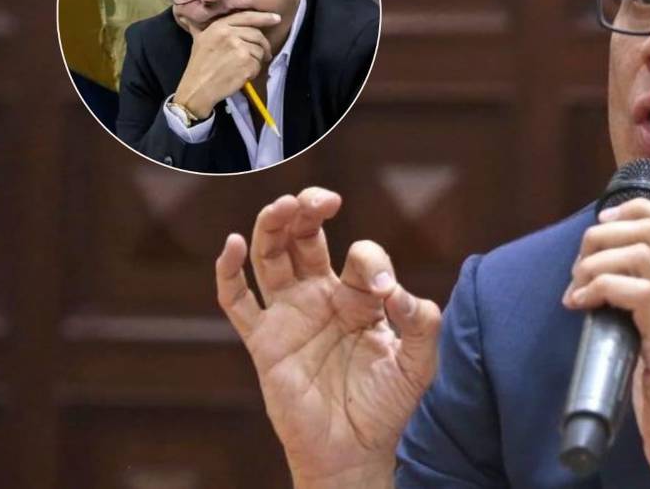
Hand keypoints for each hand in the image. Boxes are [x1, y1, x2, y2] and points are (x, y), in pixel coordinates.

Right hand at [174, 10, 279, 118]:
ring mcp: (239, 48)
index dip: (264, 17)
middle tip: (266, 54)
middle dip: (264, 45)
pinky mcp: (246, 63)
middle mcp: (229, 34)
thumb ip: (202, 28)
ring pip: (260, 50)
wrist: (198, 88)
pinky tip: (243, 75)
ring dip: (257, 60)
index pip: (247, 17)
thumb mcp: (199, 40)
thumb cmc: (199, 65)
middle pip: (257, 35)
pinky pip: (258, 64)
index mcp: (219, 26)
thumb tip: (185, 15)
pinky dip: (254, 71)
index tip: (276, 18)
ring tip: (246, 67)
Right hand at [215, 187, 441, 488]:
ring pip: (271, 257)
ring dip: (273, 226)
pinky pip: (237, 302)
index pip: (362, 256)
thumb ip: (420, 322)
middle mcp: (323, 298)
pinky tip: (235, 244)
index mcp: (362, 297)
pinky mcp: (264, 341)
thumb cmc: (388, 406)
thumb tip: (398, 292)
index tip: (386, 290)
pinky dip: (229, 272)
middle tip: (320, 198)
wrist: (355, 451)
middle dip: (310, 210)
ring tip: (284, 205)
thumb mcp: (419, 362)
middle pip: (306, 238)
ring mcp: (290, 316)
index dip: (373, 262)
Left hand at [563, 199, 649, 488]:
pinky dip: (601, 288)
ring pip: (641, 255)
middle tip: (578, 267)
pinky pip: (638, 294)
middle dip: (602, 237)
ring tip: (576, 288)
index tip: (601, 226)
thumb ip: (646, 307)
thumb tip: (601, 281)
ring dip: (595, 263)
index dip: (635, 210)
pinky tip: (582, 304)